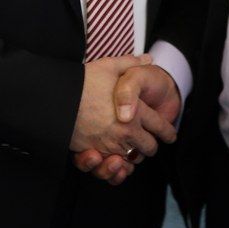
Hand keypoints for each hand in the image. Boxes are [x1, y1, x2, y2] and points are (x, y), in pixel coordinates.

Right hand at [74, 64, 182, 183]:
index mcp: (136, 111)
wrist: (58, 98)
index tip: (170, 135)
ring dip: (135, 156)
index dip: (168, 131)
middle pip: (149, 147)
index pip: (160, 126)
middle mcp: (127, 131)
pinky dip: (118, 168)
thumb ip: (131, 63)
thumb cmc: (84, 82)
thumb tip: (148, 58)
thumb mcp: (110, 66)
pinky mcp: (95, 153)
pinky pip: (114, 168)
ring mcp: (111, 145)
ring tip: (133, 151)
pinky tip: (118, 160)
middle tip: (151, 142)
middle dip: (151, 145)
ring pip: (133, 159)